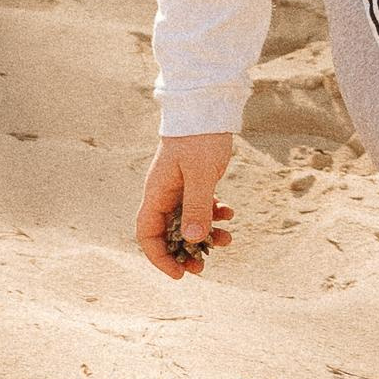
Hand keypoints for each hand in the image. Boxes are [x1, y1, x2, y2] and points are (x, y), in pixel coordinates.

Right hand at [136, 131, 235, 277]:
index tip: (179, 273)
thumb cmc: (200, 137)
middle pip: (168, 232)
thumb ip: (197, 205)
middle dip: (185, 251)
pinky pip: (201, 205)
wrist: (208, 105)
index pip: (147, 234)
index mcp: (157, 192)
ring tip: (228, 240)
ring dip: (205, 234)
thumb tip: (193, 240)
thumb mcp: (200, 173)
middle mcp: (165, 192)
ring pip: (188, 220)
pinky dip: (214, 213)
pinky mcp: (195, 179)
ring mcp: (180, 186)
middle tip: (204, 266)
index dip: (159, 257)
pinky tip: (230, 212)